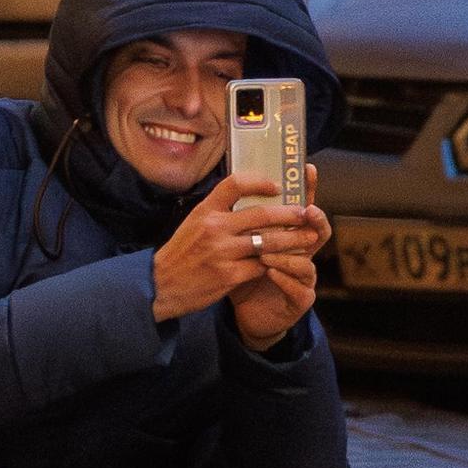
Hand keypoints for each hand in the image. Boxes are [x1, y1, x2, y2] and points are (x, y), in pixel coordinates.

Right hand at [149, 174, 326, 326]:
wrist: (160, 286)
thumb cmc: (180, 253)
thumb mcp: (193, 223)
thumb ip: (218, 211)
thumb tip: (249, 198)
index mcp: (205, 211)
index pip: (235, 184)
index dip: (259, 181)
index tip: (277, 186)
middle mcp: (214, 228)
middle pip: (261, 214)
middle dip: (289, 214)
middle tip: (305, 214)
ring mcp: (222, 252)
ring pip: (268, 242)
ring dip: (291, 240)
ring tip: (307, 239)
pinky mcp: (229, 276)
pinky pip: (260, 266)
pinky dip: (273, 264)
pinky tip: (283, 263)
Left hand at [229, 192, 322, 346]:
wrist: (247, 313)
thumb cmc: (243, 275)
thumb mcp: (239, 244)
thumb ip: (242, 220)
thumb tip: (233, 183)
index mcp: (288, 237)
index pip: (301, 208)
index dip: (307, 189)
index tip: (306, 169)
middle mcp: (302, 254)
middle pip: (317, 230)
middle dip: (314, 218)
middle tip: (306, 210)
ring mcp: (304, 277)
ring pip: (306, 261)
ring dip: (288, 253)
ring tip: (266, 251)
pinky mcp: (301, 299)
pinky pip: (299, 288)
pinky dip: (284, 279)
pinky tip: (270, 272)